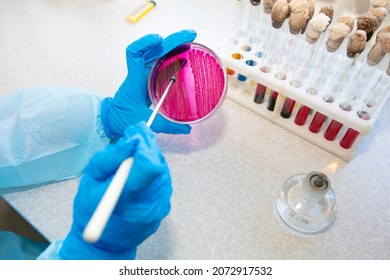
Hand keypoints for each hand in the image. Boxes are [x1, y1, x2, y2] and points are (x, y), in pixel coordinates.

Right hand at [59, 122, 171, 259]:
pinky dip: (153, 169)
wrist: (105, 243)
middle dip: (147, 145)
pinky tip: (139, 170)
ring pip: (163, 169)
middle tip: (134, 137)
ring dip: (150, 156)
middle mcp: (149, 203)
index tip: (134, 133)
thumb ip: (111, 158)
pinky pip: (163, 180)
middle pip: (158, 163)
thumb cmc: (91, 211)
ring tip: (134, 155)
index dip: (144, 144)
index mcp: (127, 197)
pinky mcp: (164, 207)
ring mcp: (159, 207)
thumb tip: (133, 139)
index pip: (149, 165)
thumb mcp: (90, 180)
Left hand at [101, 30, 196, 138]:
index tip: (159, 39)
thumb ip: (166, 126)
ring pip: (159, 53)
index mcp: (135, 79)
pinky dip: (173, 56)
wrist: (113, 119)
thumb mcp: (143, 121)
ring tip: (190, 43)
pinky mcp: (151, 78)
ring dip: (174, 46)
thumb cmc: (122, 118)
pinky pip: (162, 63)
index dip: (144, 43)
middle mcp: (140, 72)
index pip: (134, 53)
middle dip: (172, 40)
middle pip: (154, 49)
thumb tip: (186, 128)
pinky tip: (183, 56)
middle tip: (190, 35)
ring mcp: (146, 74)